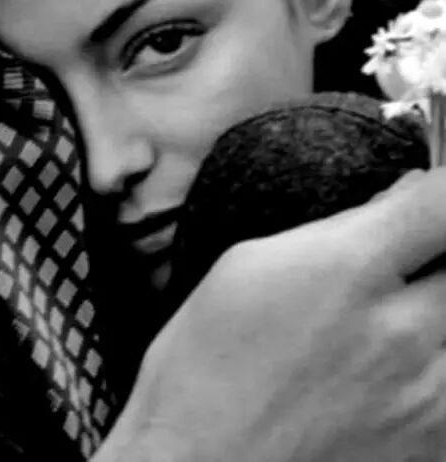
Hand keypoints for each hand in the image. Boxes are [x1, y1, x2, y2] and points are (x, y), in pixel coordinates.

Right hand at [95, 169, 445, 461]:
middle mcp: (401, 334)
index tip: (427, 193)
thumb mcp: (250, 264)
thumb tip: (393, 203)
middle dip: (436, 250)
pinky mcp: (429, 446)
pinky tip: (393, 363)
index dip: (440, 189)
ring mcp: (426, 399)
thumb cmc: (204, 367)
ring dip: (436, 308)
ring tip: (394, 316)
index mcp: (348, 271)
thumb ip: (336, 229)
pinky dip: (434, 361)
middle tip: (402, 258)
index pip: (443, 203)